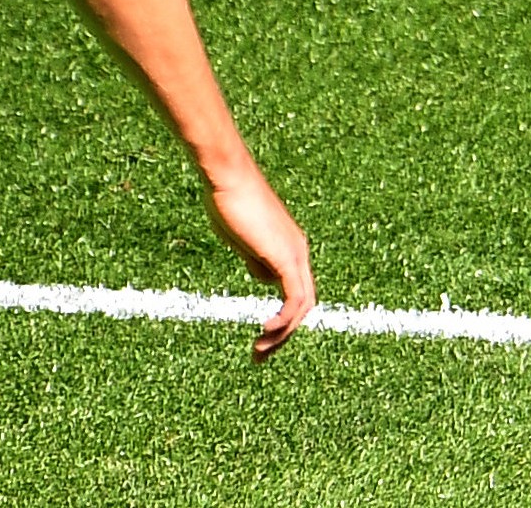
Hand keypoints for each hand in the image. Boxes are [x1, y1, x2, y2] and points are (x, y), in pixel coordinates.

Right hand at [204, 161, 315, 356]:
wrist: (228, 176)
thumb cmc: (228, 199)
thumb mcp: (240, 238)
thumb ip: (254, 258)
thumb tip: (262, 279)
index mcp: (289, 247)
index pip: (295, 292)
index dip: (282, 317)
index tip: (262, 335)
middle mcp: (299, 252)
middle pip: (303, 305)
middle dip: (284, 334)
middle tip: (260, 354)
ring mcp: (295, 255)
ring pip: (302, 307)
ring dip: (282, 334)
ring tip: (259, 351)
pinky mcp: (287, 257)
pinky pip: (294, 299)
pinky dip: (285, 320)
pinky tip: (267, 331)